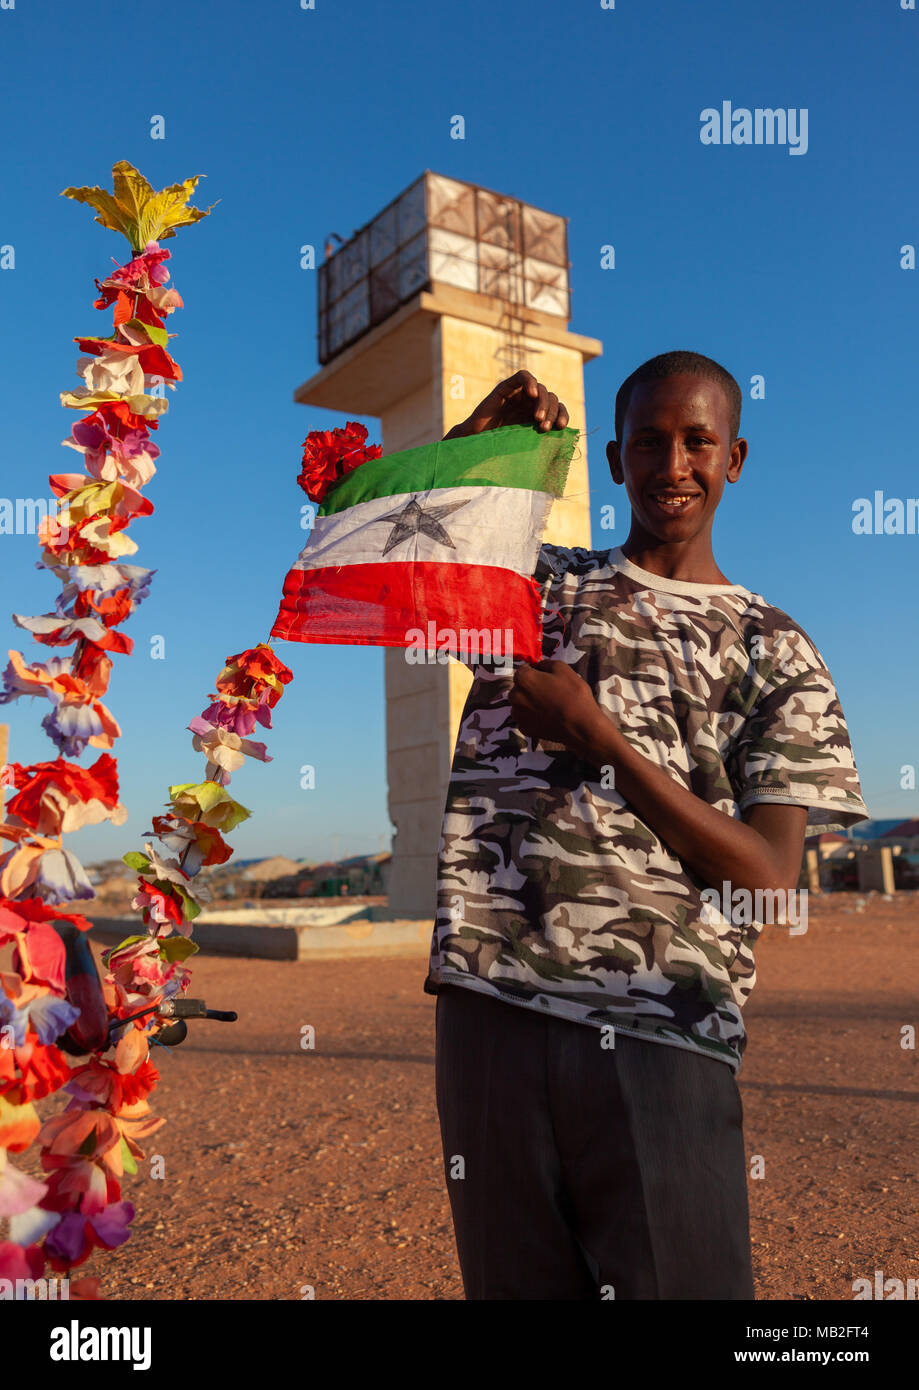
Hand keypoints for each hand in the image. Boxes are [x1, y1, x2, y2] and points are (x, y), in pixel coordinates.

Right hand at [444, 370, 568, 438]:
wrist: (474, 443)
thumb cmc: (498, 448)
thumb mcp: (525, 444)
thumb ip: (542, 440)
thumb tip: (567, 442)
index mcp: (538, 415)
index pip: (558, 408)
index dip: (563, 415)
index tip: (561, 427)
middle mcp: (530, 403)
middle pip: (551, 398)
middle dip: (552, 412)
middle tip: (545, 427)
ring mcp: (519, 394)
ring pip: (541, 389)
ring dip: (544, 403)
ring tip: (539, 418)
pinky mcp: (506, 387)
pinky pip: (523, 376)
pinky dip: (530, 382)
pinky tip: (533, 395)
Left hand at [508, 659, 606, 752]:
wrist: (580, 725)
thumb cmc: (573, 694)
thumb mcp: (563, 669)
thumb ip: (546, 663)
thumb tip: (539, 666)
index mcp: (523, 679)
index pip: (523, 669)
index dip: (534, 671)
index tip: (545, 676)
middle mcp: (515, 696)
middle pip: (520, 687)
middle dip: (530, 687)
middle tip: (548, 691)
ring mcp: (518, 714)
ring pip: (520, 704)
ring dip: (529, 702)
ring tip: (548, 705)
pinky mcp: (524, 728)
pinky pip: (525, 718)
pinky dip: (533, 717)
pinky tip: (546, 717)